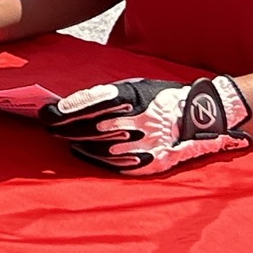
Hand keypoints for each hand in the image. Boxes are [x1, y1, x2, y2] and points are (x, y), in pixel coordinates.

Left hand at [40, 76, 251, 175]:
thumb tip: (69, 105)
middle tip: (50, 126)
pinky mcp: (153, 161)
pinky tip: (83, 153)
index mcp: (135, 97)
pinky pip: (118, 164)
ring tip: (64, 139)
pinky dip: (97, 159)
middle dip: (67, 127)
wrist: (204, 116)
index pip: (92, 103)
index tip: (48, 113)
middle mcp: (140, 120)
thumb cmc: (160, 98)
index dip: (67, 110)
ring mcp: (148, 143)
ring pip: (102, 147)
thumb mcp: (135, 87)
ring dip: (79, 143)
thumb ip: (105, 97)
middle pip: (93, 127)